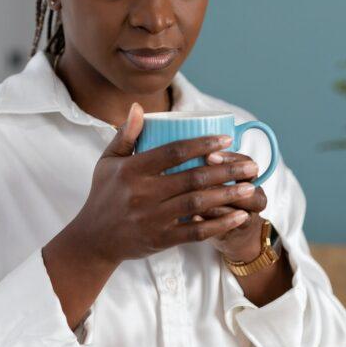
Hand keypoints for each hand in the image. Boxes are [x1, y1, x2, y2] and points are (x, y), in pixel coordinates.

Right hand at [72, 103, 260, 265]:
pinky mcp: (160, 239)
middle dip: (226, 170)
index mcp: (132, 170)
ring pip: (198, 203)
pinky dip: (219, 224)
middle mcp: (143, 193)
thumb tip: (139, 107)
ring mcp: (153, 218)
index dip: (202, 144)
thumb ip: (125, 134)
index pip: (173, 151)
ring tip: (250, 188)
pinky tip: (238, 216)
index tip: (226, 139)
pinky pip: (195, 232)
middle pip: (192, 178)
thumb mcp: (108, 161)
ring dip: (227, 195)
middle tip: (251, 166)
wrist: (94, 239)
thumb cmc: (104, 195)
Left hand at [188, 150, 267, 261]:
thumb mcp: (219, 178)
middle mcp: (254, 196)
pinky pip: (224, 229)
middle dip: (222, 180)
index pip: (246, 162)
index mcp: (250, 178)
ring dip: (212, 202)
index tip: (209, 156)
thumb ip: (210, 166)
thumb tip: (189, 152)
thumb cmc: (220, 198)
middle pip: (246, 186)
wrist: (234, 232)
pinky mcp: (235, 233)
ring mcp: (248, 216)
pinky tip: (193, 217)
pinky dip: (207, 222)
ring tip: (192, 197)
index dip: (229, 158)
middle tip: (200, 179)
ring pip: (235, 209)